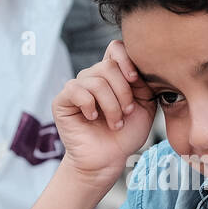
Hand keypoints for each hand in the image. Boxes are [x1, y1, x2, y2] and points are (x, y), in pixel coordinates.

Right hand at [51, 40, 157, 188]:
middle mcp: (93, 77)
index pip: (115, 48)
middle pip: (108, 66)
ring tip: (115, 123)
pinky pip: (76, 90)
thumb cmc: (126, 134)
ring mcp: (77, 87)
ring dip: (111, 105)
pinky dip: (90, 106)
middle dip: (123, 92)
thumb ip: (144, 83)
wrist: (108, 160)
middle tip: (127, 113)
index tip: (135, 81)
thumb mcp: (144, 106)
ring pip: (96, 81)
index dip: (127, 59)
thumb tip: (139, 64)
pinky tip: (93, 118)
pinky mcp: (62, 100)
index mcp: (113, 75)